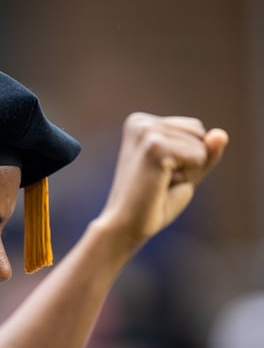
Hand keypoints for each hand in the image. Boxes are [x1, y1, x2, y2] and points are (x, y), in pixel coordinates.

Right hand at [98, 112, 227, 244]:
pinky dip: (187, 177)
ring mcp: (145, 132)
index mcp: (140, 122)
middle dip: (190, 162)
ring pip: (201, 145)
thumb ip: (206, 151)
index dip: (187, 157)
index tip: (159, 173)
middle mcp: (140, 122)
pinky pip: (198, 157)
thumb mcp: (186, 172)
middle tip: (160, 181)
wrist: (126, 225)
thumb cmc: (153, 201)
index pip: (195, 128)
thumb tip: (221, 134)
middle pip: (199, 132)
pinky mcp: (153, 147)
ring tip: (158, 183)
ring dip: (188, 172)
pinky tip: (160, 185)